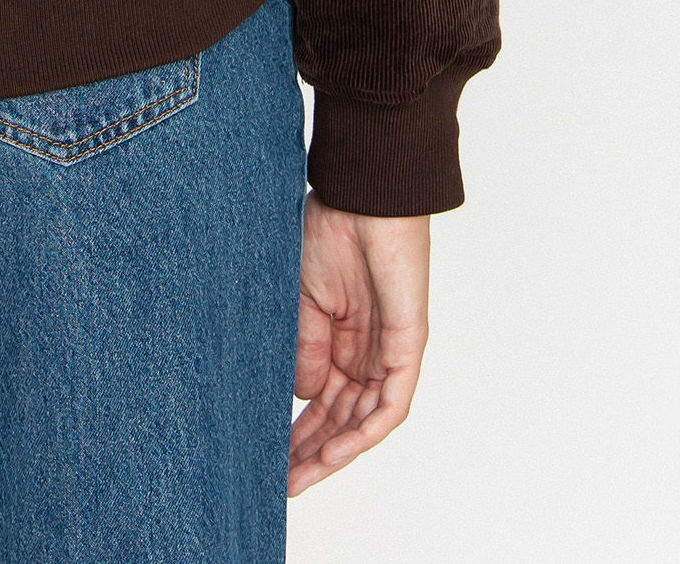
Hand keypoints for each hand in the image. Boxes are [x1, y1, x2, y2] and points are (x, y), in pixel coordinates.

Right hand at [288, 196, 429, 492]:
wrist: (361, 197)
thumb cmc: (330, 234)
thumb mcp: (302, 302)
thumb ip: (304, 351)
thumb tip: (302, 399)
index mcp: (340, 341)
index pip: (321, 403)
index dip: (298, 434)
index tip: (270, 461)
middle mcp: (366, 354)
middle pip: (341, 419)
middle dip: (312, 454)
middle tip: (283, 483)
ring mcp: (388, 353)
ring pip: (364, 421)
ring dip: (335, 452)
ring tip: (301, 477)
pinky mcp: (409, 347)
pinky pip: (391, 405)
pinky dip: (365, 432)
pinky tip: (337, 451)